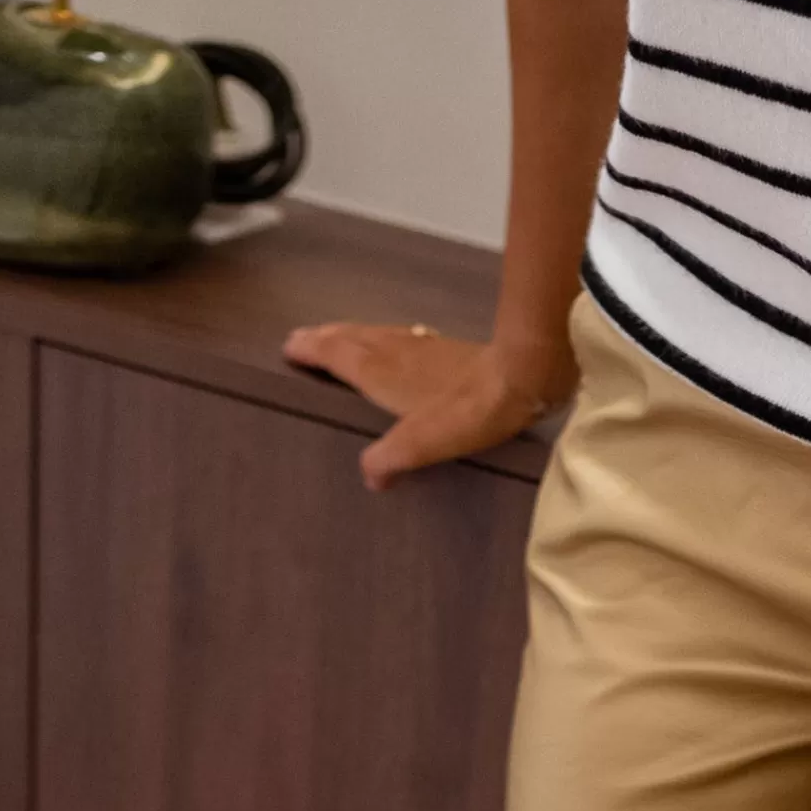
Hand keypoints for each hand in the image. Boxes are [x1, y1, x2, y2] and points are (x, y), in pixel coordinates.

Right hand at [281, 322, 557, 488]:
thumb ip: (389, 458)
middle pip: (350, 338)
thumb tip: (370, 475)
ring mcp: (423, 347)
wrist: (520, 378)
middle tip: (304, 338)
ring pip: (376, 334)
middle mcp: (396, 351)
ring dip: (353, 335)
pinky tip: (400, 346)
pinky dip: (385, 338)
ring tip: (340, 338)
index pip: (335, 354)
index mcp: (379, 371)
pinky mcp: (449, 350)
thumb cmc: (469, 411)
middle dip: (325, 337)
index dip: (311, 350)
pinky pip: (403, 338)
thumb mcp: (420, 443)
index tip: (289, 348)